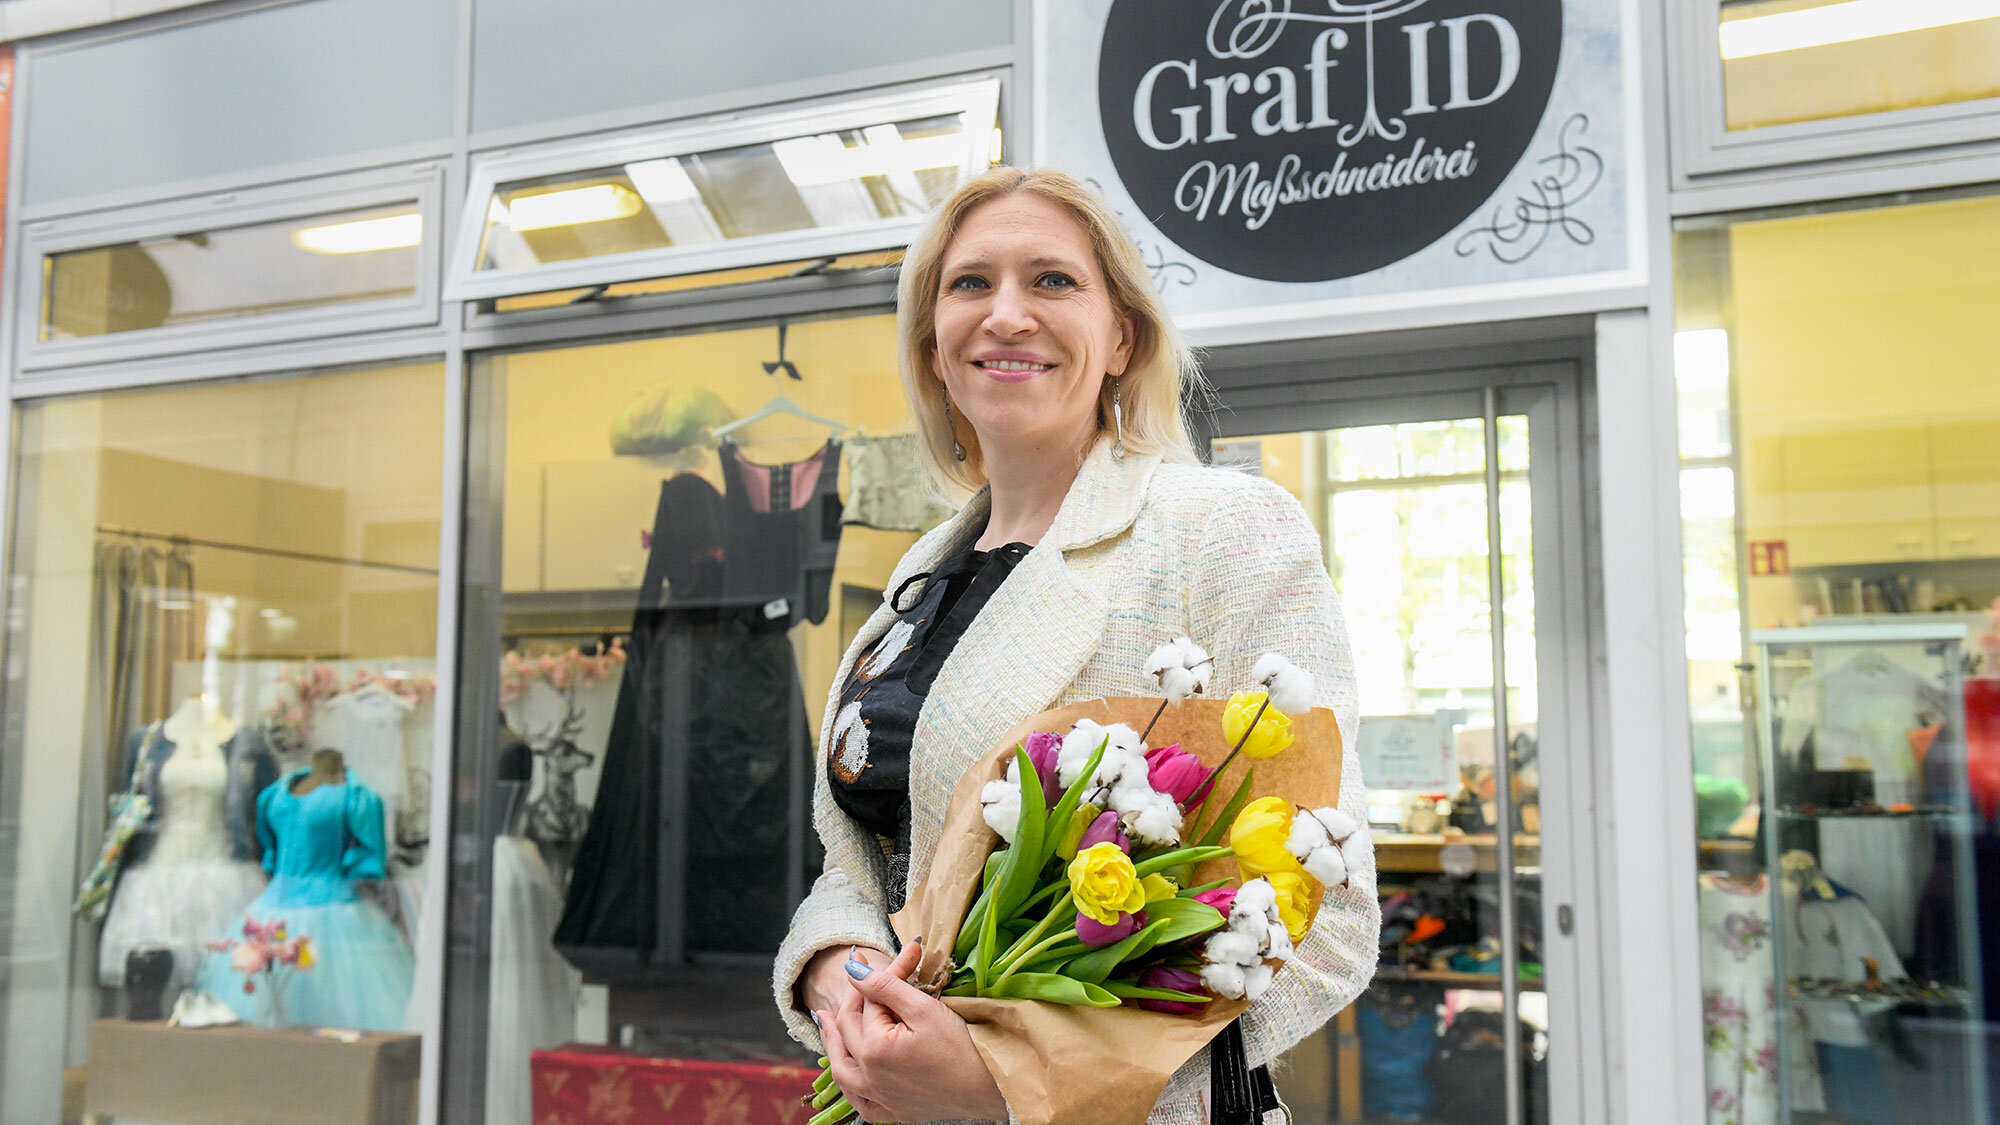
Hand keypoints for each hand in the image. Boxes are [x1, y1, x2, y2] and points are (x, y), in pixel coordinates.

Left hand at [817, 939, 1009, 1122]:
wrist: (990, 1089)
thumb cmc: (963, 1047)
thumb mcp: (923, 1008)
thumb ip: (885, 986)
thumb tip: (853, 968)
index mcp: (874, 1048)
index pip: (867, 1002)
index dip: (877, 975)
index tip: (880, 957)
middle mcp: (868, 1077)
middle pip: (850, 1029)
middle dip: (854, 998)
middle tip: (856, 977)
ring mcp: (878, 1098)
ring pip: (842, 1068)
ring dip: (832, 1041)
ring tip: (824, 1019)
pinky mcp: (892, 1113)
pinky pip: (858, 1101)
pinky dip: (848, 1084)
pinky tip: (845, 1072)